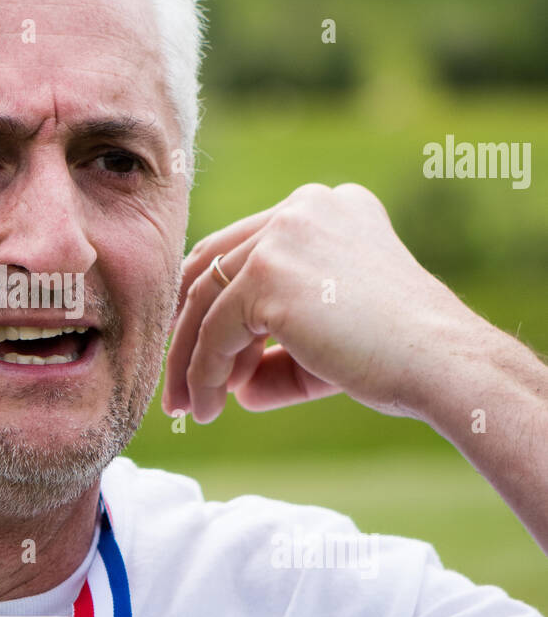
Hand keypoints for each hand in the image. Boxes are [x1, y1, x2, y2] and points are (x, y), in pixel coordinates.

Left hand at [162, 182, 482, 424]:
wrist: (442, 364)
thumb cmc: (398, 358)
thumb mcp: (328, 344)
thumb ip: (276, 354)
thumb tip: (232, 385)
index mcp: (324, 208)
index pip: (241, 246)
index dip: (207, 297)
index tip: (191, 346)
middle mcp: (300, 208)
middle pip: (212, 267)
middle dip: (186, 331)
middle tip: (174, 386)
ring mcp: (282, 236)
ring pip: (205, 300)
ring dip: (191, 360)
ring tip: (188, 408)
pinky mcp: (269, 275)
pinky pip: (215, 332)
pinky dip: (204, 373)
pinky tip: (207, 407)